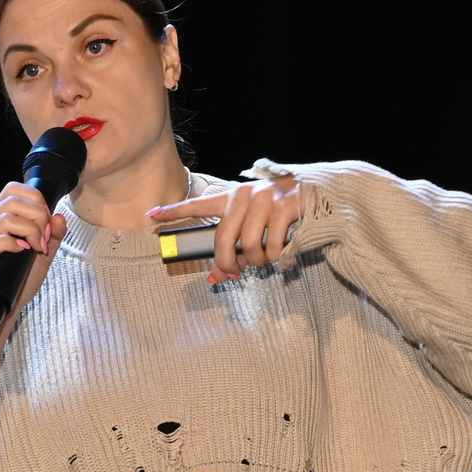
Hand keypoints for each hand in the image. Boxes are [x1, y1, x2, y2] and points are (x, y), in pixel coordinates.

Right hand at [0, 181, 66, 329]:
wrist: (5, 310)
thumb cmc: (20, 281)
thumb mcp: (44, 255)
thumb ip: (53, 235)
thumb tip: (59, 216)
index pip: (12, 190)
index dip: (35, 199)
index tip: (46, 222)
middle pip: (11, 201)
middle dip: (38, 217)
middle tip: (45, 239)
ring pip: (4, 219)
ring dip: (30, 232)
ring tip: (38, 248)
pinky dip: (13, 244)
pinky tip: (23, 252)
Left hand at [148, 174, 305, 285]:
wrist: (321, 193)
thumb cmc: (283, 212)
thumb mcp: (256, 222)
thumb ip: (236, 245)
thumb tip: (215, 278)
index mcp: (232, 198)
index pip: (197, 205)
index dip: (173, 212)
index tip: (150, 216)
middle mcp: (243, 196)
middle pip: (223, 238)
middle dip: (226, 262)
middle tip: (234, 272)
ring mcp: (264, 200)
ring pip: (249, 246)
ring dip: (257, 261)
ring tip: (266, 257)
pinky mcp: (285, 208)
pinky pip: (273, 246)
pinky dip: (277, 256)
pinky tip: (283, 251)